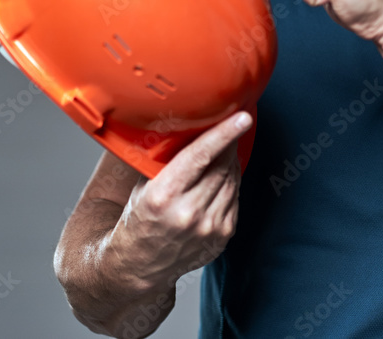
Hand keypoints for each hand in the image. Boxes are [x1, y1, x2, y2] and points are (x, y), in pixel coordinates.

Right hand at [108, 111, 251, 289]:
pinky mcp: (222, 236)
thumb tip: (191, 129)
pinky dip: (231, 184)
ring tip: (224, 151)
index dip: (223, 134)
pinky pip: (235, 198)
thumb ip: (166, 162)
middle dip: (230, 143)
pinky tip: (222, 178)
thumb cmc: (140, 218)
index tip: (242, 118)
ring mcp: (208, 227)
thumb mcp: (143, 187)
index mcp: (163, 196)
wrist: (140, 265)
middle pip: (222, 166)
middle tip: (232, 125)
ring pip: (232, 181)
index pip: (199, 156)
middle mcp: (188, 213)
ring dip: (231, 163)